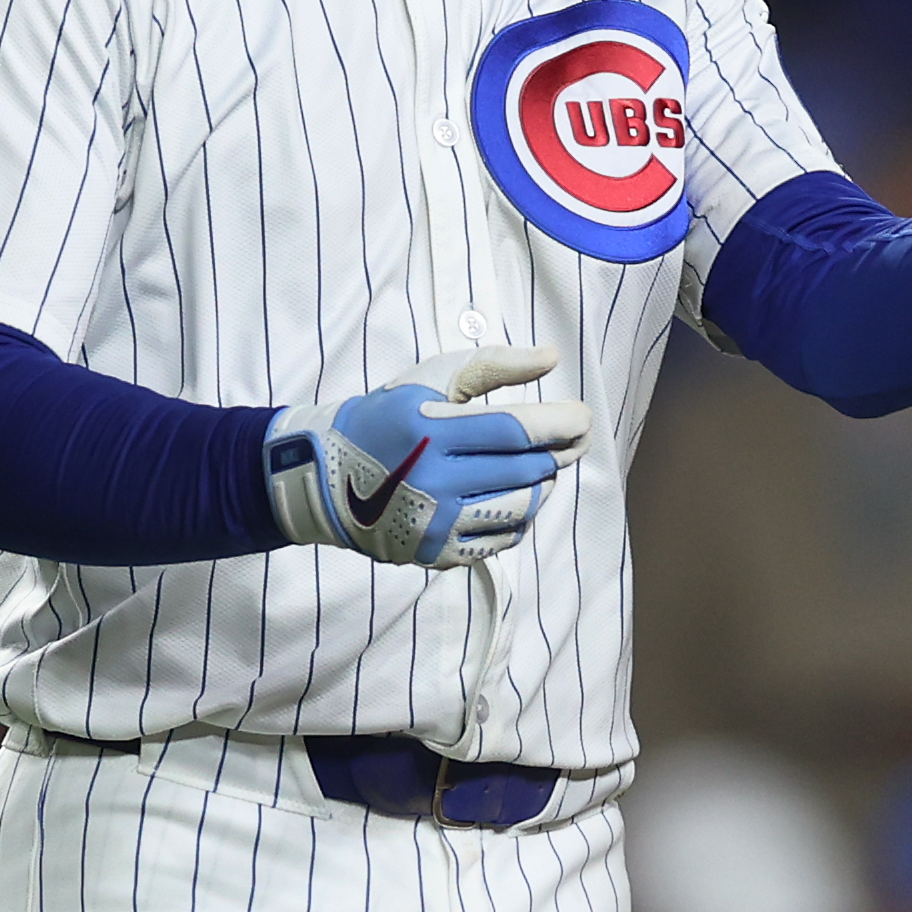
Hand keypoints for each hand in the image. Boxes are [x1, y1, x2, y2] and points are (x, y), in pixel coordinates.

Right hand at [264, 346, 594, 568]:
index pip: (517, 432)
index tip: (583, 417)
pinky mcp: (436, 553)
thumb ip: (494, 366)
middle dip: (560, 452)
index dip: (561, 423)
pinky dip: (518, 517)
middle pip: (526, 471)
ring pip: (521, 509)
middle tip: (571, 439)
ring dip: (541, 485)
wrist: (328, 475)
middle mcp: (434, 484)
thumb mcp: (433, 379)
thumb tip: (551, 358)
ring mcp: (435, 524)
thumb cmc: (389, 417)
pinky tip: (512, 496)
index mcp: (433, 435)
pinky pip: (502, 540)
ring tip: (538, 467)